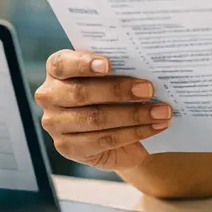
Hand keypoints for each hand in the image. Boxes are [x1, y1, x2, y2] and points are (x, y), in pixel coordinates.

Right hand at [34, 50, 171, 171]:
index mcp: (56, 69)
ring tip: (162, 111)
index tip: (109, 64)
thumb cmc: (116, 92)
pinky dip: (134, 133)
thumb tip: (147, 64)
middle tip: (149, 89)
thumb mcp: (115, 75)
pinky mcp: (68, 147)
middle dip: (118, 91)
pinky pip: (103, 140)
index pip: (62, 64)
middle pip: (81, 93)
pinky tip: (155, 127)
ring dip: (133, 115)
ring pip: (95, 119)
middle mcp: (49, 95)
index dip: (84, 64)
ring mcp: (55, 124)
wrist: (118, 130)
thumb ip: (121, 67)